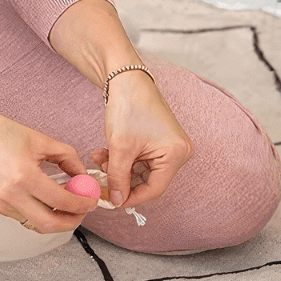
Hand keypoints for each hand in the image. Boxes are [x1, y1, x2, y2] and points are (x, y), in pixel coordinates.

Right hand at [0, 112, 97, 232]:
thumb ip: (67, 158)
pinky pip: (23, 218)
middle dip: (72, 221)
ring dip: (55, 219)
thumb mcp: (40, 140)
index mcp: (23, 177)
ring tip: (66, 203)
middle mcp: (10, 196)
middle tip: (82, 210)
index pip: (62, 201)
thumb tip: (82, 176)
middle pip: (49, 225)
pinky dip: (39, 213)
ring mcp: (0, 205)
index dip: (82, 203)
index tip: (91, 199)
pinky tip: (47, 200)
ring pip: (35, 225)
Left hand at [92, 69, 192, 208]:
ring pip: (141, 171)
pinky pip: (142, 160)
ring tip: (101, 158)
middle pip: (148, 181)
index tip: (111, 199)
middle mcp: (179, 152)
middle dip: (122, 179)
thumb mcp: (120, 147)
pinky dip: (124, 160)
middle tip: (102, 176)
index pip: (155, 189)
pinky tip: (107, 152)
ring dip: (119, 168)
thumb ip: (118, 178)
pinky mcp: (160, 142)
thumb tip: (117, 201)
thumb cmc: (129, 106)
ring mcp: (170, 147)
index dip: (131, 197)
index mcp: (176, 154)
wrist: (127, 79)